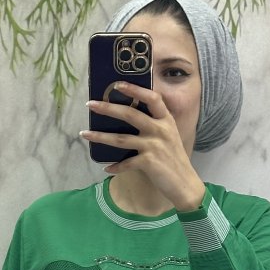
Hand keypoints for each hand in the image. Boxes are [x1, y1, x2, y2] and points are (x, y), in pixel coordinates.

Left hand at [80, 81, 205, 212]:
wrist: (185, 185)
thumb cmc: (174, 160)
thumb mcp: (169, 137)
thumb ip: (155, 126)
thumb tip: (129, 117)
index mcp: (166, 120)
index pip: (152, 98)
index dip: (135, 89)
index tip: (117, 84)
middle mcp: (160, 130)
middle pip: (130, 114)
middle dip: (108, 108)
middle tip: (90, 104)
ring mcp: (154, 146)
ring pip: (121, 139)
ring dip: (100, 136)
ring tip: (85, 134)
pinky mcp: (149, 163)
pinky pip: (126, 163)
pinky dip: (115, 167)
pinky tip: (106, 168)